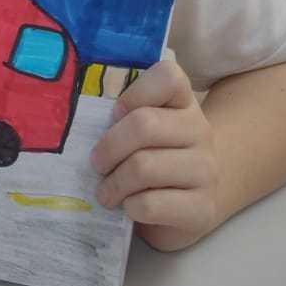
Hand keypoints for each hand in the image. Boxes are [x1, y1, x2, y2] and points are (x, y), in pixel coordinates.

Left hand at [90, 59, 218, 251]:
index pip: (168, 77)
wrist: (191, 201)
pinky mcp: (203, 209)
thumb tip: (79, 124)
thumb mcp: (142, 130)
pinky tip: (128, 207)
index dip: (135, 93)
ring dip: (114, 183)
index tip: (114, 114)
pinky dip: (130, 207)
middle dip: (109, 147)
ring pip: (144, 167)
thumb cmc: (153, 157)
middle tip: (96, 163)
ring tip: (106, 192)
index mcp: (184, 102)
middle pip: (144, 125)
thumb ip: (122, 118)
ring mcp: (206, 170)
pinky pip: (151, 204)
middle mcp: (201, 131)